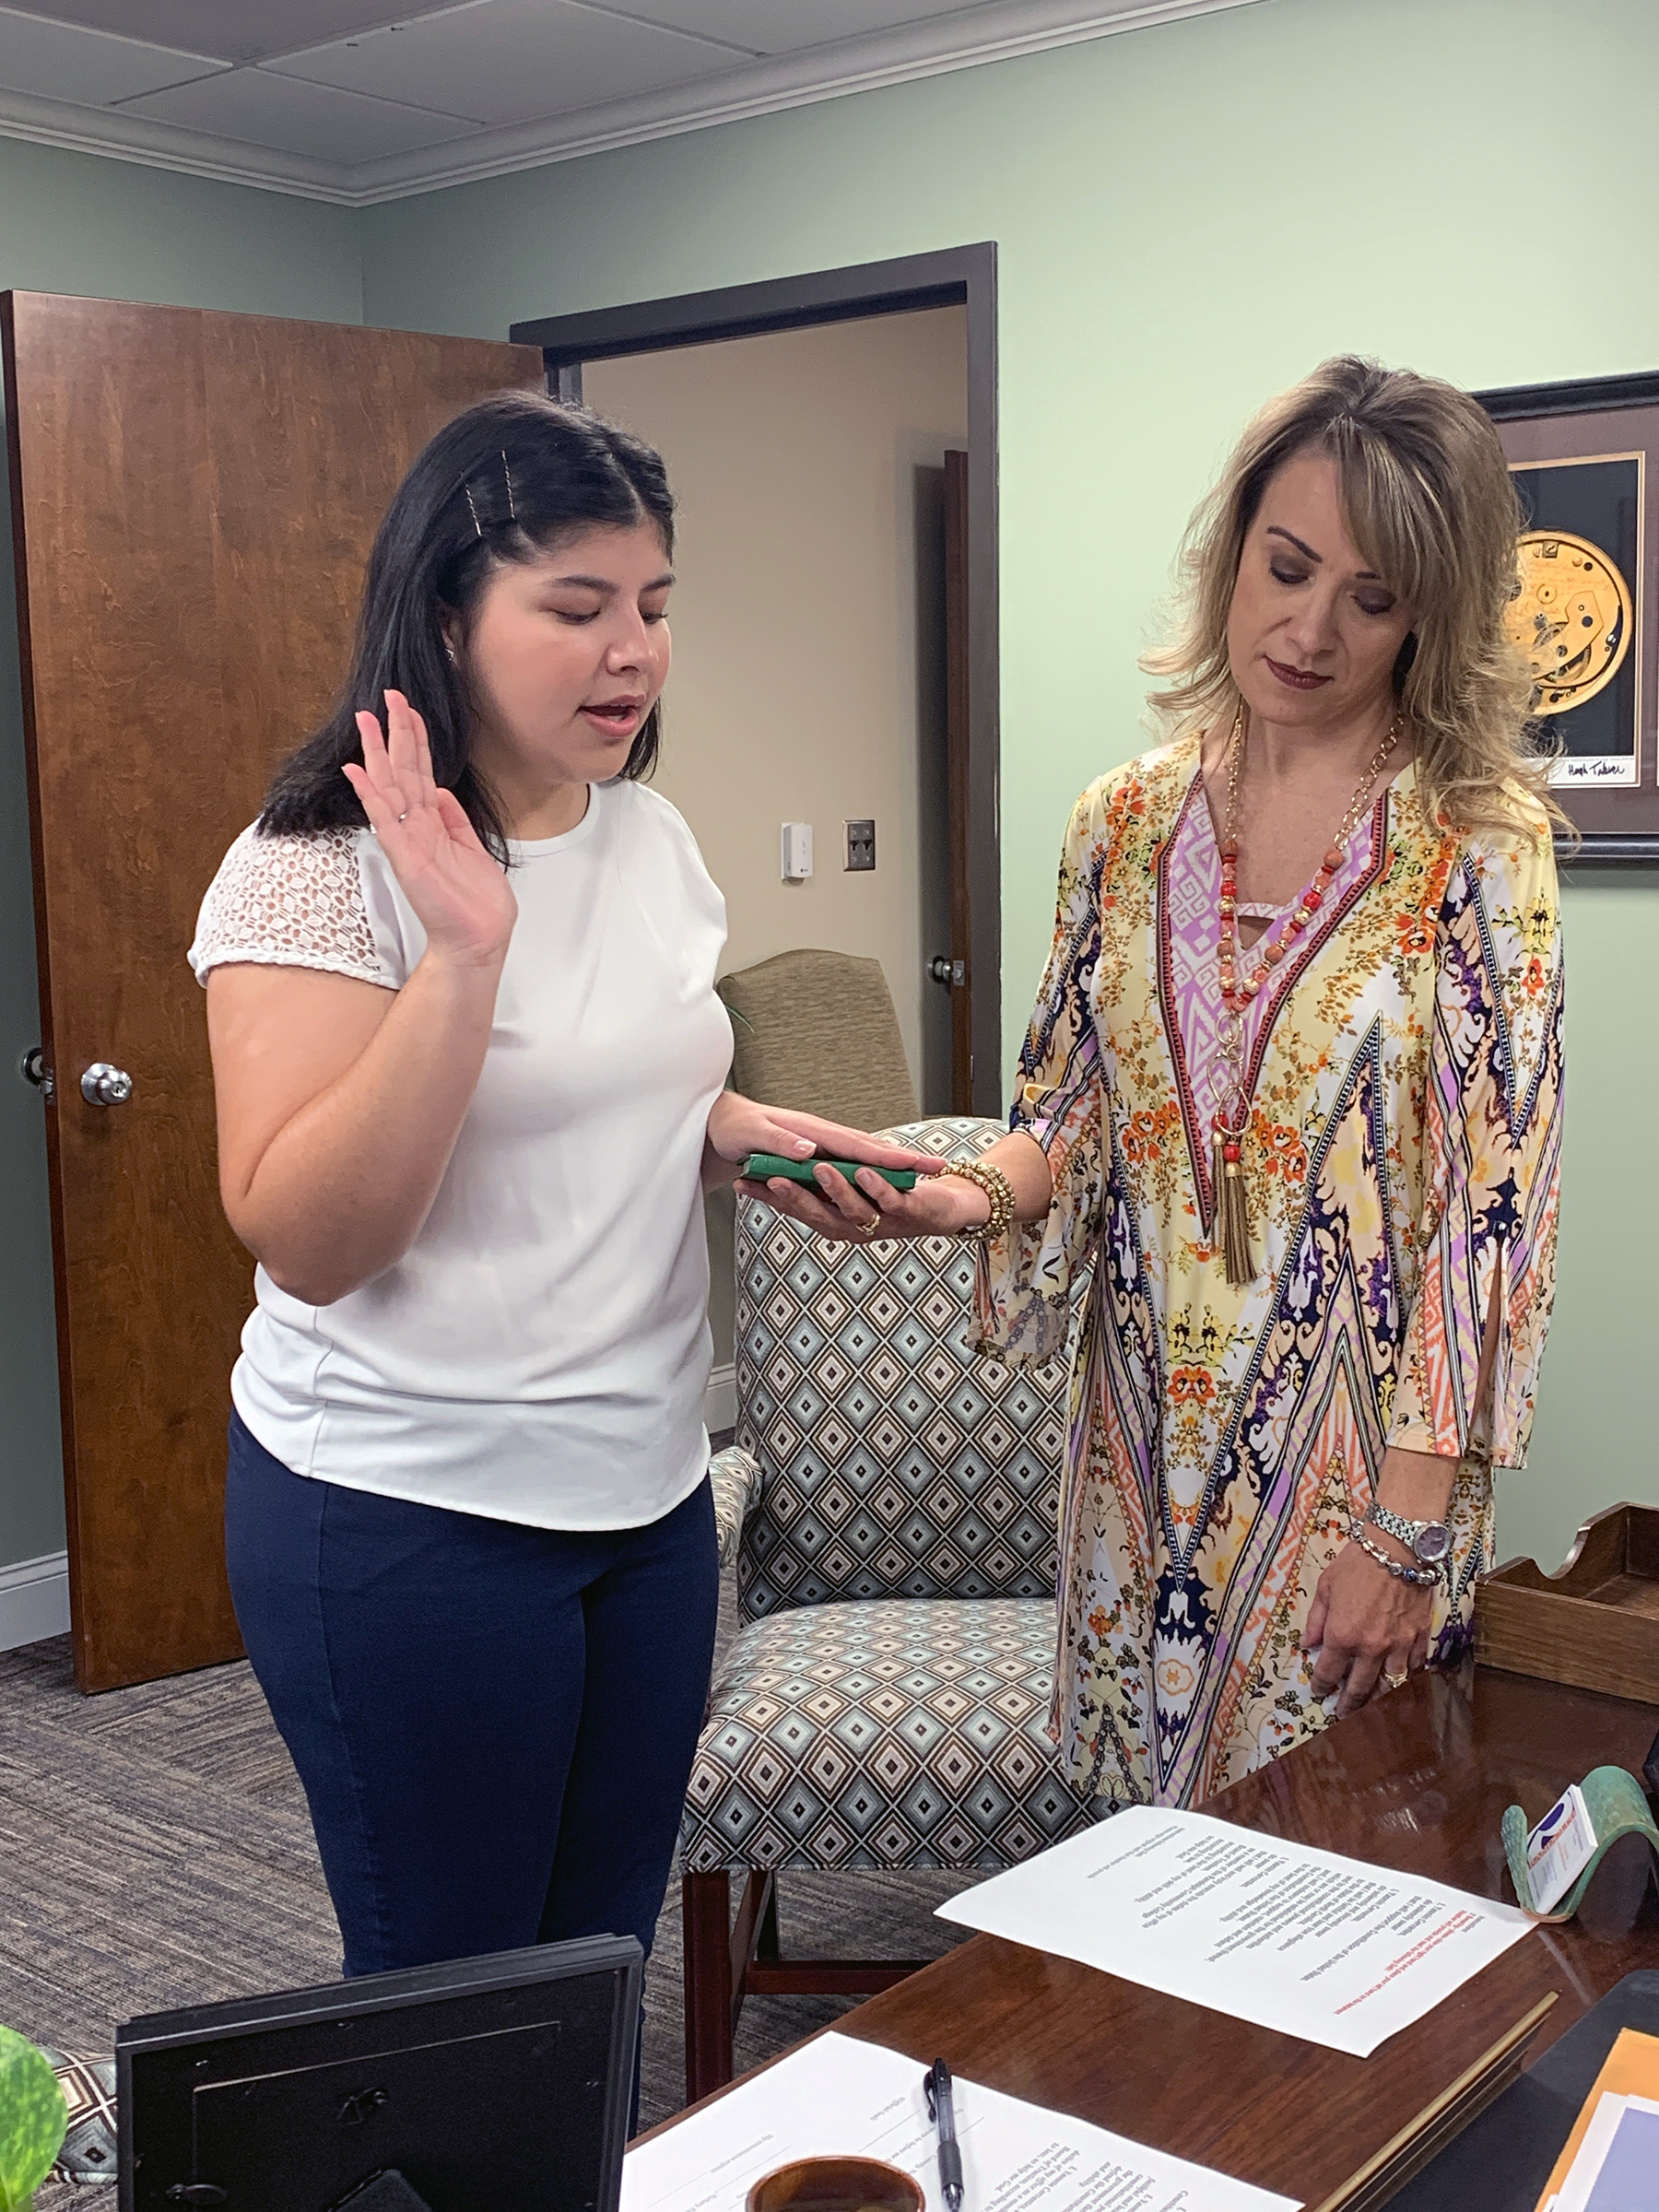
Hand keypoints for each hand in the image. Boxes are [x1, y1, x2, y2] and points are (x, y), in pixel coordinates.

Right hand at [341, 690, 516, 969]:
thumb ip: (455, 820)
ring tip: (367, 719)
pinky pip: (385, 819)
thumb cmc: (476, 903)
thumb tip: (445, 792)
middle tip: (387, 696)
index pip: (420, 773)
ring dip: (379, 751)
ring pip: (391, 786)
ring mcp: (408, 840)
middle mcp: (416, 827)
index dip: (415, 740)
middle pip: (403, 770)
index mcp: (433, 824)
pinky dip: (371, 794)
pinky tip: (359, 770)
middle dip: (395, 732)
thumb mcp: (471, 849)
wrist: (478, 939)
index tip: (408, 709)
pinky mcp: (406, 857)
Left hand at [715, 1102, 979, 1239]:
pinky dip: (867, 1169)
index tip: (919, 1165)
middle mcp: (821, 1138)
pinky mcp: (812, 1156)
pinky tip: (881, 1177)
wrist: (715, 1123)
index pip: (858, 1148)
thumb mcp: (750, 1135)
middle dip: (904, 1161)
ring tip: (922, 1173)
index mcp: (813, 1133)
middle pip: (870, 1151)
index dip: (889, 1159)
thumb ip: (779, 1142)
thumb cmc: (731, 1128)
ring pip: (861, 1158)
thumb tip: (809, 1149)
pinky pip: (844, 1165)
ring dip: (890, 1167)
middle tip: (939, 1170)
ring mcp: (819, 1146)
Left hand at [1304, 1539, 1434, 1718]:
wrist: (1398, 1548)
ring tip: (1373, 1706)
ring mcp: (1399, 1646)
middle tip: (1344, 1714)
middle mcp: (1371, 1649)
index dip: (1321, 1685)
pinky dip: (1407, 1676)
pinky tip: (1401, 1680)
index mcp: (1343, 1637)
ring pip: (1390, 1684)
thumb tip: (1308, 1644)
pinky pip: (1415, 1666)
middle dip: (1349, 1704)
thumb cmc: (1357, 1564)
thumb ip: (1316, 1620)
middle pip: (1360, 1688)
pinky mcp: (1420, 1638)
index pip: (1329, 1673)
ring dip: (1380, 1698)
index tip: (1318, 1692)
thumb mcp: (1326, 1588)